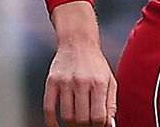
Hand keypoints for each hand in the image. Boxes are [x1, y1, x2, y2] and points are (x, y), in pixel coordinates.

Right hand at [44, 1, 117, 126]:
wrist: (77, 42)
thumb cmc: (95, 63)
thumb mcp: (109, 80)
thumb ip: (111, 103)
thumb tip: (108, 125)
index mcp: (98, 82)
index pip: (99, 117)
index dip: (99, 126)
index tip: (97, 125)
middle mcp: (81, 82)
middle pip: (82, 119)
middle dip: (86, 126)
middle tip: (87, 124)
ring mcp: (65, 81)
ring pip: (67, 116)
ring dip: (72, 124)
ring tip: (76, 120)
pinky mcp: (51, 81)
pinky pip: (48, 108)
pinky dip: (51, 122)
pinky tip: (56, 126)